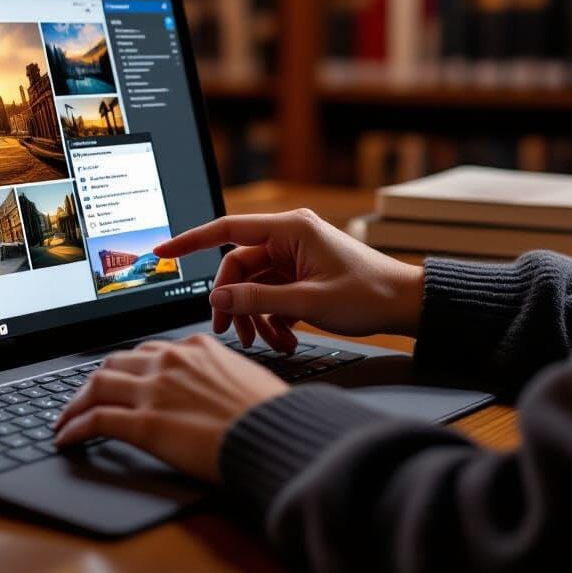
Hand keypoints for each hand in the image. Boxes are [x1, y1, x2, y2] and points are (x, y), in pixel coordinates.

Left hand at [52, 333, 288, 481]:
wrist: (275, 434)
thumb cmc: (271, 414)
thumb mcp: (246, 378)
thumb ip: (220, 375)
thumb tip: (215, 389)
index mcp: (196, 347)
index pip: (149, 351)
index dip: (129, 368)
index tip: (122, 381)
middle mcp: (170, 361)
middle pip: (116, 362)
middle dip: (97, 381)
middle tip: (87, 398)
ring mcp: (155, 390)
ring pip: (97, 385)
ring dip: (75, 402)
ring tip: (65, 419)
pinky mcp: (145, 423)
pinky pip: (96, 420)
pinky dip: (75, 427)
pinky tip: (66, 438)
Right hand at [152, 208, 424, 351]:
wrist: (408, 305)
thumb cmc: (370, 294)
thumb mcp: (308, 302)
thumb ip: (258, 300)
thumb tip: (218, 298)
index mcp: (290, 229)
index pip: (227, 229)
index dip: (191, 241)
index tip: (163, 252)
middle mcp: (289, 237)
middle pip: (239, 267)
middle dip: (234, 301)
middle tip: (232, 332)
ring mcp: (295, 256)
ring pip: (255, 285)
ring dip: (255, 315)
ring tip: (266, 343)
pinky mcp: (302, 274)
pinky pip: (272, 293)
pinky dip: (272, 316)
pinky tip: (284, 338)